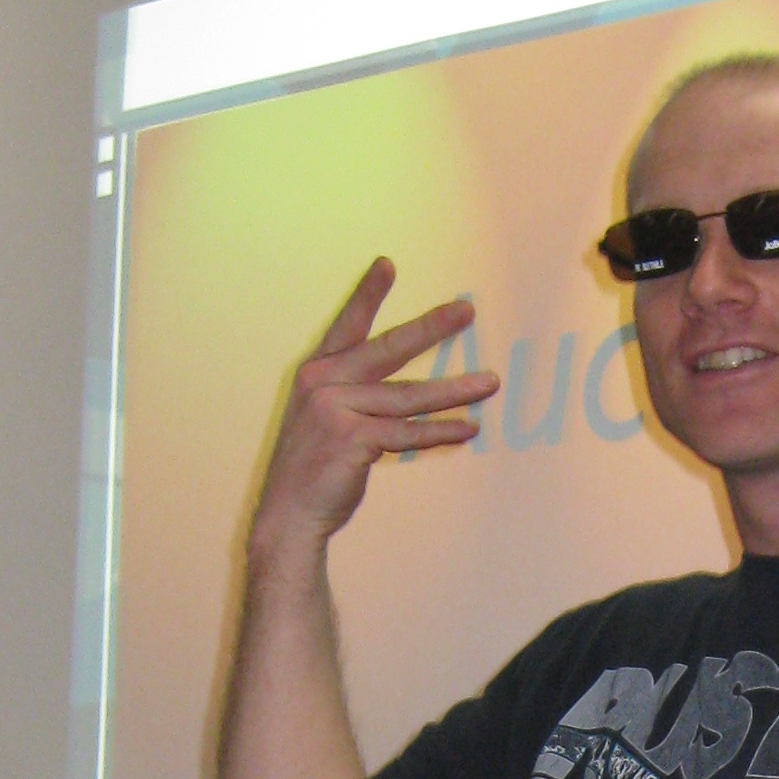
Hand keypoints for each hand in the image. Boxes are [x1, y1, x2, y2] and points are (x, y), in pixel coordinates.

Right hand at [249, 258, 497, 559]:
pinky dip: (441, 432)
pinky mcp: (353, 439)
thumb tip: (404, 396)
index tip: (387, 265)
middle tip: (467, 310)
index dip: (367, 296)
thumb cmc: (311, 469)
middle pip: (388, 349)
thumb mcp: (323, 421)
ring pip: (408, 396)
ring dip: (454, 390)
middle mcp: (324, 384)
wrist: (288, 514)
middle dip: (431, 328)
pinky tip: (468, 428)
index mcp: (316, 374)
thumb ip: (353, 398)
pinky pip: (408, 433)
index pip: (347, 326)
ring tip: (490, 382)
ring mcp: (337, 410)